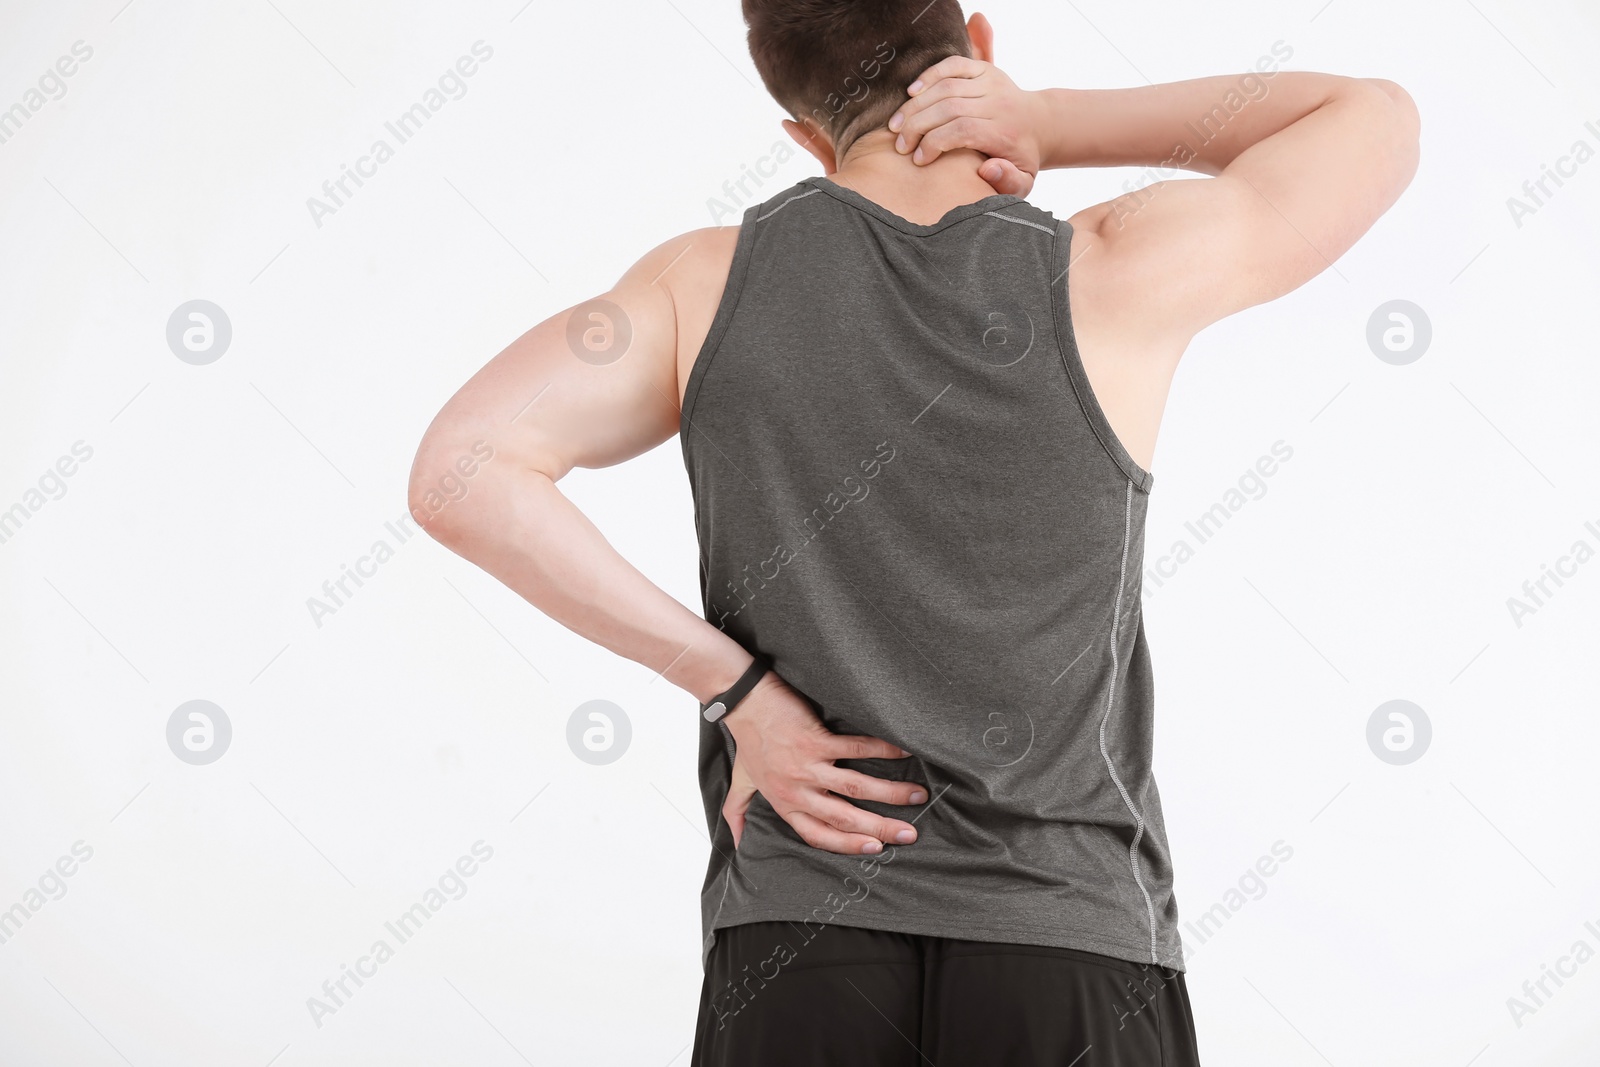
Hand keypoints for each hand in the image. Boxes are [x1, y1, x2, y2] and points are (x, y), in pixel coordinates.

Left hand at [720, 671, 926, 855]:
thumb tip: (736, 843)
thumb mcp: (742, 781)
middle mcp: (797, 790)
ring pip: (855, 787)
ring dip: (890, 793)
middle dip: (881, 828)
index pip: (819, 836)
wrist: (743, 702)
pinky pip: (855, 749)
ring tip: (917, 796)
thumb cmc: (748, 740)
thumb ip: (739, 811)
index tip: (877, 848)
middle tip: (910, 834)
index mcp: (785, 804)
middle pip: (844, 817)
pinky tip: (902, 752)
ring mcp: (806, 766)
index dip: (849, 845)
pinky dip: (881, 750)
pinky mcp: (814, 740)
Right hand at [887, 56, 1046, 196]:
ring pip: (945, 87)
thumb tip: (987, 170)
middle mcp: (998, 103)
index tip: (918, 160)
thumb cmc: (1022, 159)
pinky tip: (911, 92)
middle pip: (949, 107)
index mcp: (1004, 131)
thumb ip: (1008, 182)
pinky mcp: (985, 68)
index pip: (962, 130)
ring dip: (915, 106)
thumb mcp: (1023, 181)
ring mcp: (991, 82)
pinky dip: (929, 76)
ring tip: (895, 126)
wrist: (1040, 124)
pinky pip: (952, 65)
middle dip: (917, 126)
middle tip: (900, 145)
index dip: (934, 143)